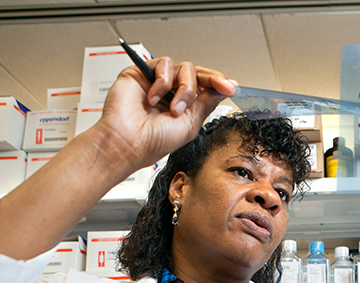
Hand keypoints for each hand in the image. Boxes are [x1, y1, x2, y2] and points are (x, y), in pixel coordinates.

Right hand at [96, 57, 236, 172]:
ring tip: (173, 108)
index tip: (232, 87)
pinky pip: (164, 64)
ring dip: (184, 89)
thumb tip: (225, 89)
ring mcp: (158, 82)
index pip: (206, 88)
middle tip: (221, 86)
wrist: (127, 142)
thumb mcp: (190, 124)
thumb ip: (206, 103)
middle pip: (198, 74)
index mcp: (185, 106)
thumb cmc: (154, 141)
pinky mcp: (142, 72)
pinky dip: (163, 82)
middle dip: (210, 81)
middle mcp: (172, 93)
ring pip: (185, 68)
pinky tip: (154, 98)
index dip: (219, 84)